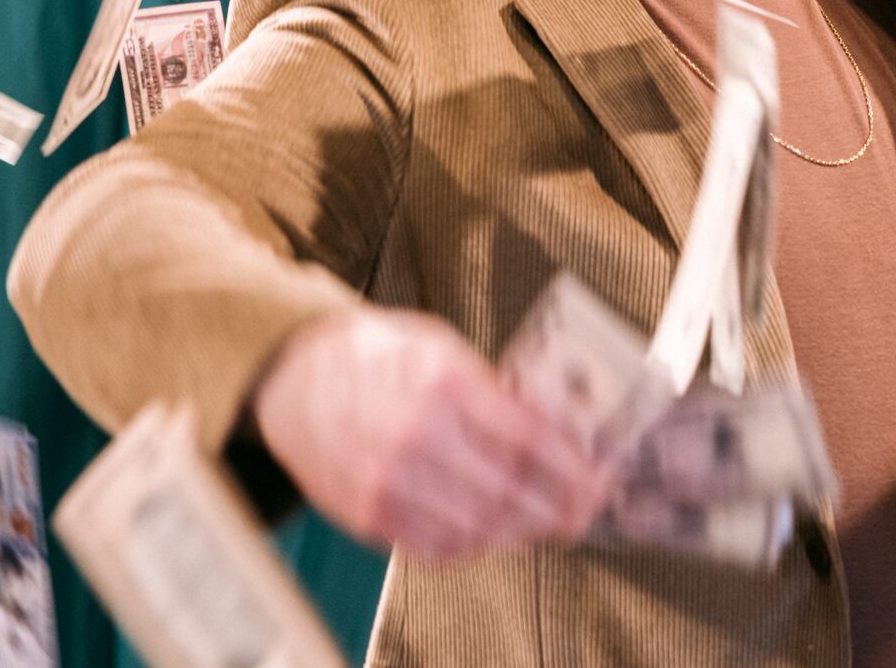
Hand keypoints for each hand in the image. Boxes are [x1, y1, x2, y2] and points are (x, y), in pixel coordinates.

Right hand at [251, 306, 610, 559]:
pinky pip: (436, 548)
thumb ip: (497, 390)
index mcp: (442, 384)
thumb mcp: (444, 347)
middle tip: (586, 509)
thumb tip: (558, 427)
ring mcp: (388, 482)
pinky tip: (495, 532)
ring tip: (548, 523)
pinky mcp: (369, 515)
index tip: (599, 475)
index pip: (528, 440)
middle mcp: (415, 437)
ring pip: (478, 529)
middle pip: (510, 493)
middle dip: (561, 508)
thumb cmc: (377, 357)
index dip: (573, 466)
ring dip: (524, 532)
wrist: (296, 378)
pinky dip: (476, 547)